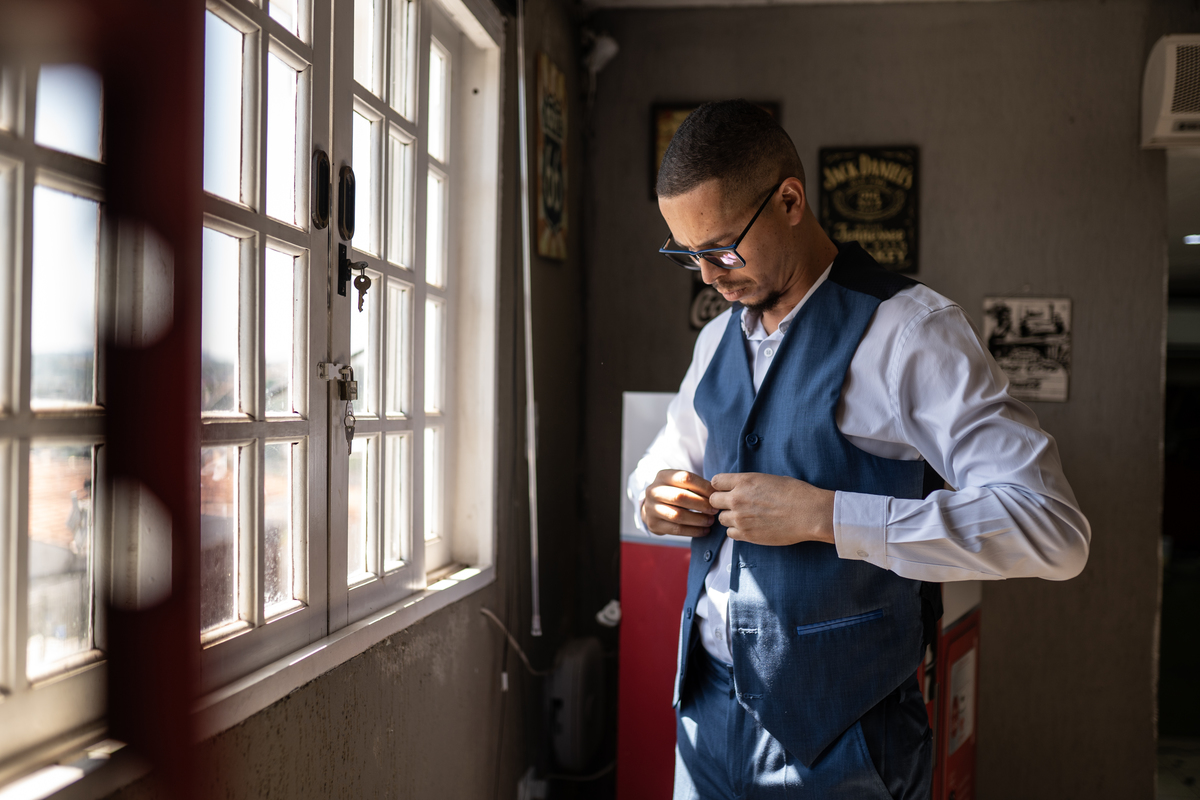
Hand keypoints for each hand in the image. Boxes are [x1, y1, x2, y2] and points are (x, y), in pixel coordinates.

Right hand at [641, 469, 716, 537]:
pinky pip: (676, 530)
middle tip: (715, 510)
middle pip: (680, 497)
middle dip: (701, 504)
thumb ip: (696, 485)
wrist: (653, 507)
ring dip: (698, 519)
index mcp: (663, 476)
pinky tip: (704, 531)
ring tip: (711, 521)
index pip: (685, 478)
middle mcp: (654, 491)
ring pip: (677, 515)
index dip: (703, 487)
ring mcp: (651, 508)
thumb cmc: (675, 492)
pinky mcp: (654, 524)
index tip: (716, 495)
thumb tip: (719, 493)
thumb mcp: (681, 484)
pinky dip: (693, 531)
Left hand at [709, 472, 834, 545]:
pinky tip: (750, 527)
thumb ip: (749, 484)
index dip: (720, 486)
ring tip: (746, 517)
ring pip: (721, 519)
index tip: (727, 490)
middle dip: (721, 502)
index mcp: (744, 481)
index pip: (715, 482)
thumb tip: (742, 488)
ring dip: (730, 518)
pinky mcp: (747, 535)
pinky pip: (730, 534)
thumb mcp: (769, 479)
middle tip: (734, 505)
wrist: (809, 513)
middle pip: (713, 501)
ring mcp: (740, 518)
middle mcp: (737, 499)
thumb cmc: (795, 493)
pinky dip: (737, 531)